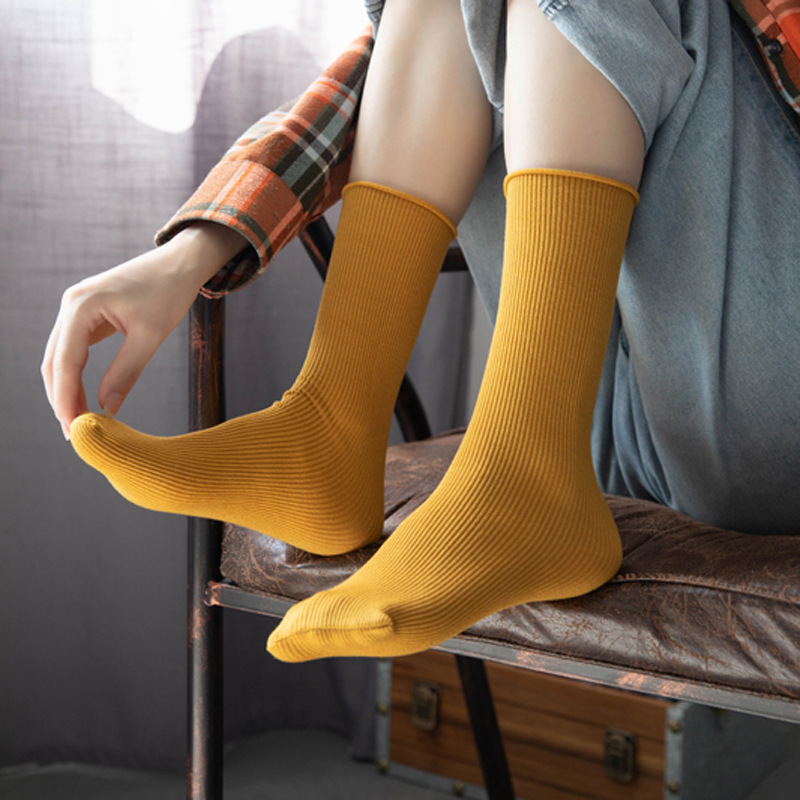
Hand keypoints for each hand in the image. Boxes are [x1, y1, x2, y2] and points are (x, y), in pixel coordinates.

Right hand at [41, 223, 244, 438]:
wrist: (179, 263)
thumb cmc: (168, 293)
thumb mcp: (150, 336)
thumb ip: (126, 372)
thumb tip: (107, 407)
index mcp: (81, 305)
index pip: (65, 361)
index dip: (66, 398)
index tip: (73, 428)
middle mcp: (70, 304)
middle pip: (55, 361)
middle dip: (61, 398)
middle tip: (74, 433)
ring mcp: (76, 308)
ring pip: (61, 357)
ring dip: (66, 389)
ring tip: (79, 421)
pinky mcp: (87, 314)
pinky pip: (74, 349)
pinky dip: (76, 374)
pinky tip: (85, 397)